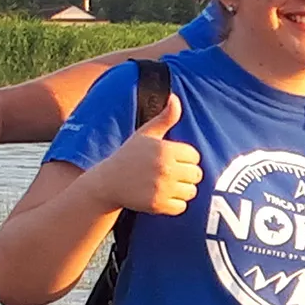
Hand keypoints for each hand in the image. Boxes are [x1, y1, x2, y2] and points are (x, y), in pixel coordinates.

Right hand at [89, 94, 202, 214]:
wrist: (107, 183)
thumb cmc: (129, 156)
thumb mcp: (146, 134)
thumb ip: (165, 117)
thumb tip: (175, 97)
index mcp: (165, 149)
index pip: (195, 156)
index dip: (184, 158)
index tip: (170, 159)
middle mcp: (165, 169)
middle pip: (197, 174)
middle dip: (185, 174)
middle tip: (168, 173)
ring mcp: (162, 188)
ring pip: (191, 191)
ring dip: (182, 190)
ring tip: (165, 185)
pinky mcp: (158, 205)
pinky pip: (182, 206)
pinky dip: (174, 204)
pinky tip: (161, 196)